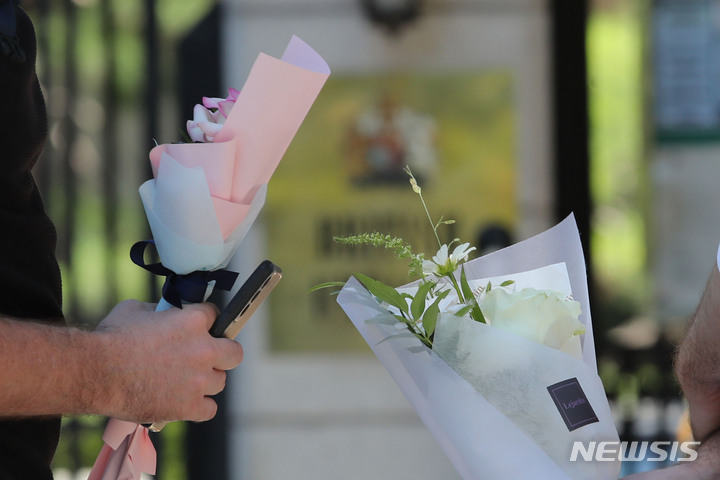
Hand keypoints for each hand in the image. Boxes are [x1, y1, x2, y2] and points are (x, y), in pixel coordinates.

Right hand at [93, 300, 243, 422]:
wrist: (94, 372)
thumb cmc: (111, 338)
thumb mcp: (136, 310)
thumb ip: (160, 311)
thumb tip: (165, 314)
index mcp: (193, 321)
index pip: (215, 315)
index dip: (204, 322)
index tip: (196, 329)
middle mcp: (203, 350)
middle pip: (234, 353)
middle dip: (223, 354)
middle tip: (207, 358)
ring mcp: (198, 380)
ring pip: (220, 382)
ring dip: (206, 382)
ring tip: (186, 382)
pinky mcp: (189, 406)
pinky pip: (209, 409)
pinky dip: (199, 408)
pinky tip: (185, 403)